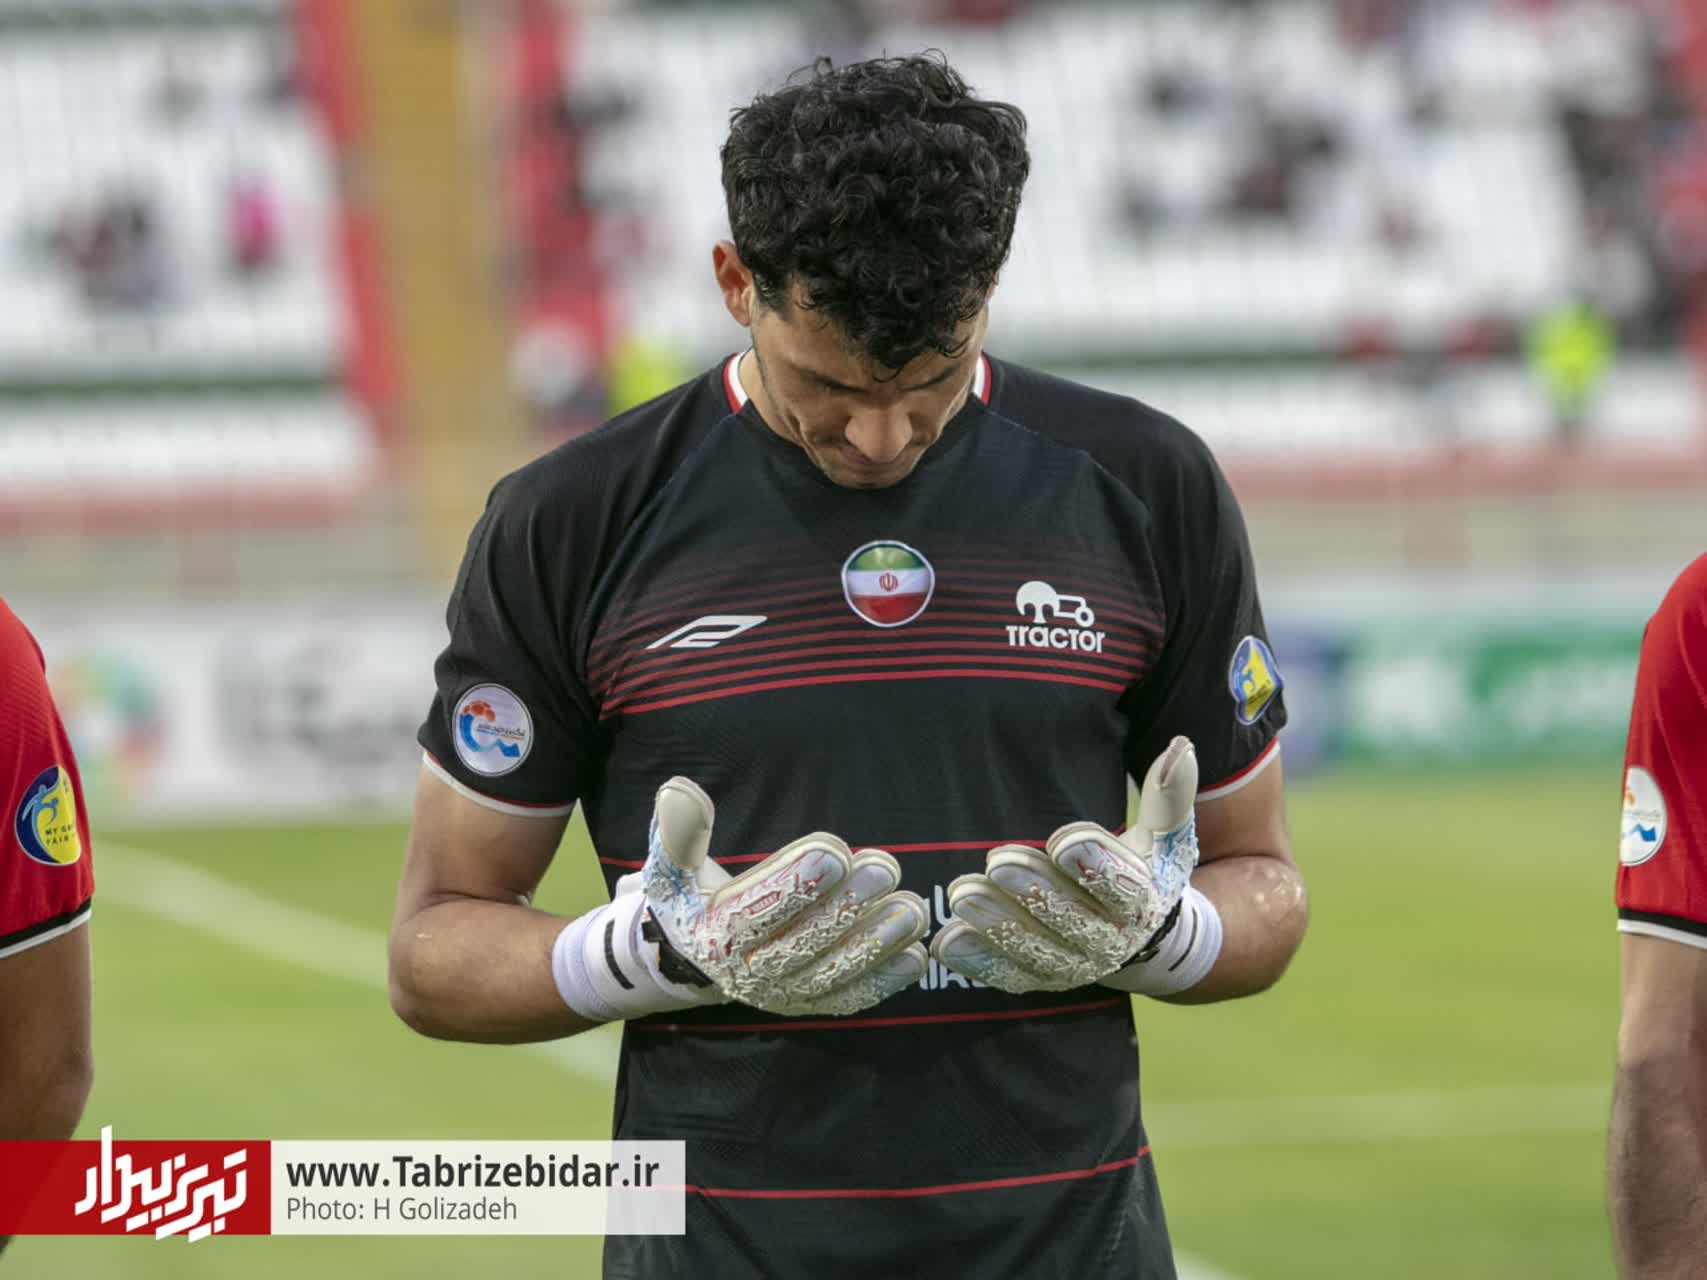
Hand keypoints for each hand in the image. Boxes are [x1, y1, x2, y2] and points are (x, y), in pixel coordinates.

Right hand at [640, 777, 929, 1015]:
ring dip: (877, 943)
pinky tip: (917, 955)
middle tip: (887, 869)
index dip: (797, 883)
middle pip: (804, 941)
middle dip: (848, 906)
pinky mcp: (811, 1004)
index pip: (757, 912)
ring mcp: (784, 994)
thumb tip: (679, 791)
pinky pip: (851, 997)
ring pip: (835, 973)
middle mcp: (750, 975)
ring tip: (914, 909)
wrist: (699, 961)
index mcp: (714, 939)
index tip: (836, 851)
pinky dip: (886, 981)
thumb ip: (679, 834)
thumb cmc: (693, 902)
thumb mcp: (672, 871)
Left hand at [930, 737, 1199, 993]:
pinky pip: (1006, 974)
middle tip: (996, 862)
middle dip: (1033, 892)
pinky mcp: (1039, 979)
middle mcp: (1109, 943)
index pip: (1121, 886)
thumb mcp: (1163, 836)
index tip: (1064, 840)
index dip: (1095, 864)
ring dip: (996, 924)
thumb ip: (1169, 795)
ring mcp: (1072, 966)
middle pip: (1070, 919)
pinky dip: (977, 961)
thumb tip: (1180, 746)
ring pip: (1033, 949)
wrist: (1142, 941)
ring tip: (961, 894)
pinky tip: (946, 941)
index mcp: (1142, 904)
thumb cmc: (1144, 872)